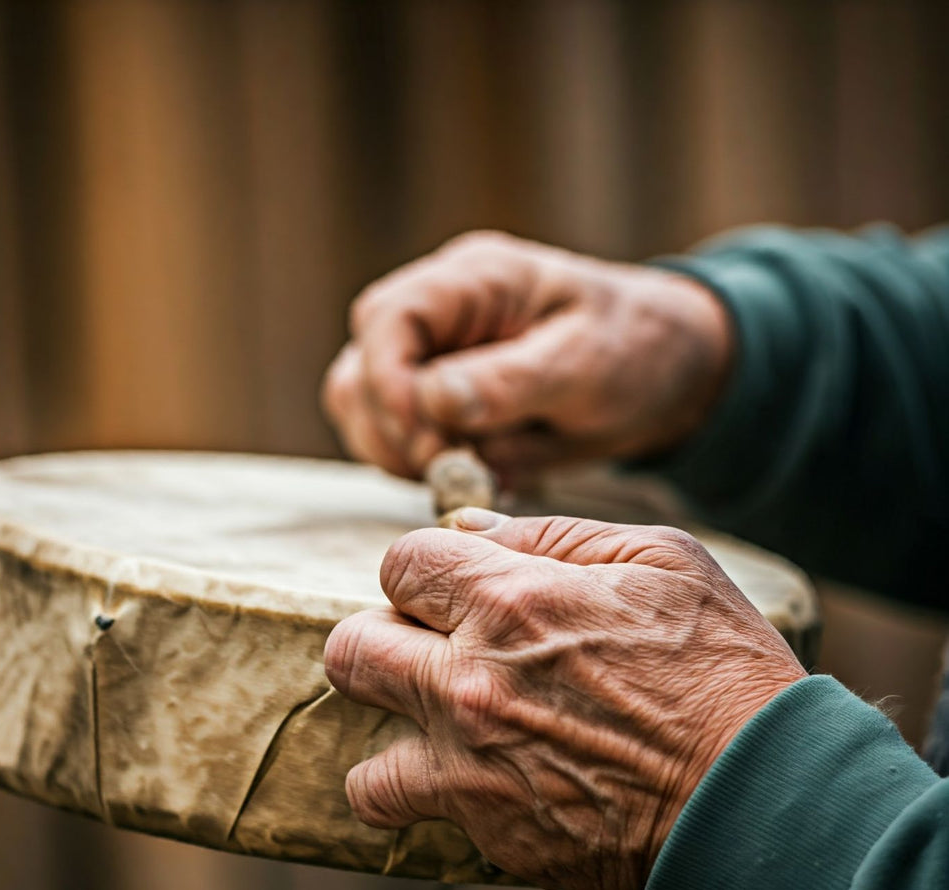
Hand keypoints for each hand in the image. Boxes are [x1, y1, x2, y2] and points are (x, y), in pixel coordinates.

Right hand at [322, 231, 732, 479]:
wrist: (663, 375)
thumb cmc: (634, 350)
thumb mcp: (587, 363)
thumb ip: (509, 380)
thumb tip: (434, 399)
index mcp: (473, 281)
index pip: (386, 320)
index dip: (390, 385)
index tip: (430, 442)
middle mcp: (438, 316)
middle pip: (360, 371)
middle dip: (396, 431)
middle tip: (455, 468)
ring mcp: (431, 359)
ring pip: (364, 412)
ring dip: (401, 455)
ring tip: (469, 473)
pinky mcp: (436, 403)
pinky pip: (396, 441)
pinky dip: (421, 468)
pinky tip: (475, 475)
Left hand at [324, 509, 803, 889]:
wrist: (763, 797)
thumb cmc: (723, 667)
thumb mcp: (662, 560)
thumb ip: (552, 535)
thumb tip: (468, 530)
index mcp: (511, 601)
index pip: (399, 564)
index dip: (422, 573)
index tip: (451, 592)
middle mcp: (471, 684)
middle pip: (350, 650)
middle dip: (382, 641)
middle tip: (430, 654)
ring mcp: (473, 768)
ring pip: (363, 760)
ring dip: (396, 739)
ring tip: (442, 734)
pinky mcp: (492, 834)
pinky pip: (418, 815)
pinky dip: (438, 799)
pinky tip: (489, 781)